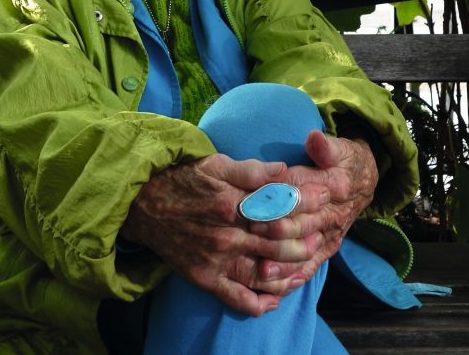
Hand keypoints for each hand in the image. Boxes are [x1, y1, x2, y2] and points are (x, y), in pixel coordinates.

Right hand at [120, 153, 329, 315]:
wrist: (142, 206)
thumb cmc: (182, 180)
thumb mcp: (214, 165)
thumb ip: (251, 169)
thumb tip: (284, 169)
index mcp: (230, 203)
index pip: (280, 205)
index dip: (307, 200)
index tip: (327, 195)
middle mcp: (226, 234)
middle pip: (278, 240)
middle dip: (307, 235)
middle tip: (325, 230)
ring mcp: (217, 259)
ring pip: (264, 271)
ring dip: (292, 269)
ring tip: (310, 263)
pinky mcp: (206, 278)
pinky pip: (237, 298)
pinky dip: (259, 303)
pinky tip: (276, 300)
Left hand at [248, 132, 377, 290]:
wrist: (364, 181)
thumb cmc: (344, 160)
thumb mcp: (340, 147)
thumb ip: (326, 145)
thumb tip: (314, 138)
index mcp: (331, 186)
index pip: (299, 190)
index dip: (276, 194)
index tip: (254, 198)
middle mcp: (330, 214)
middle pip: (299, 223)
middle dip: (274, 229)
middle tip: (250, 233)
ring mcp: (327, 235)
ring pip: (303, 251)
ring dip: (282, 261)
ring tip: (261, 270)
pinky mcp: (325, 248)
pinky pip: (309, 266)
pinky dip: (292, 277)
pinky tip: (273, 286)